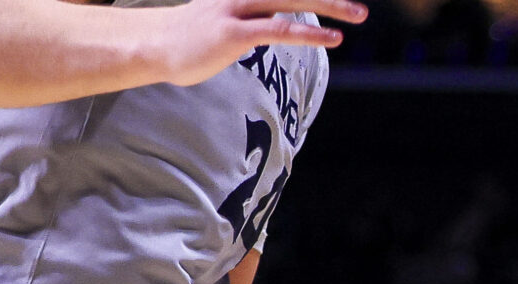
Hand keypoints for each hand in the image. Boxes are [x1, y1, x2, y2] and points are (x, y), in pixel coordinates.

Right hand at [154, 0, 366, 85]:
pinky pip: (278, 30)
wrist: (156, 46)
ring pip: (289, 1)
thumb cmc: (196, 35)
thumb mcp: (230, 15)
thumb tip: (278, 15)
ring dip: (328, 5)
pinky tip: (333, 38)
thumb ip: (257, 11)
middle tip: (361, 6)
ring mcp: (235, 10)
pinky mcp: (233, 33)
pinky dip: (309, 33)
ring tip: (359, 14)